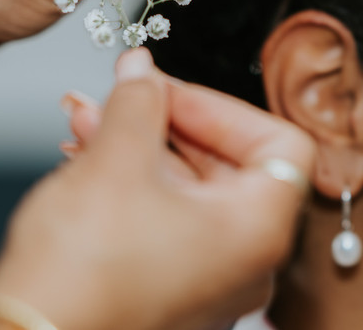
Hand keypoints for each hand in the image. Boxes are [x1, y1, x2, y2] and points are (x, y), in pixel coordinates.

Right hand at [0, 49, 315, 329]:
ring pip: (188, 190)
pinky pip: (166, 220)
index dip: (223, 107)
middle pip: (229, 163)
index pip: (280, 143)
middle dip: (168, 120)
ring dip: (141, 145)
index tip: (170, 90)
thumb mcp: (116, 160)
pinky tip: (86, 154)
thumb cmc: (81, 278)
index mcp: (260, 230)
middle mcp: (248, 263)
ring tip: (90, 117)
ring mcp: (210, 281)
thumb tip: (143, 70)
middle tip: (127, 92)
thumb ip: (139, 101)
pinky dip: (133, 183)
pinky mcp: (170, 291)